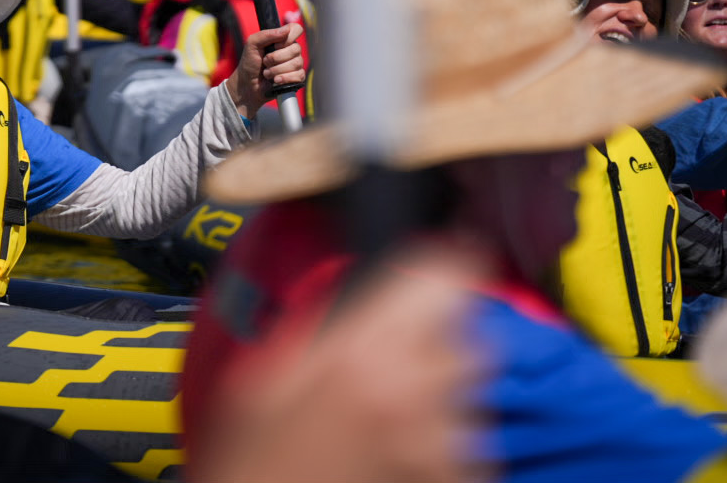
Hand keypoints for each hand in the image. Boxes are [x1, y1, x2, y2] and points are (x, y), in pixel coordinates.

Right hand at [195, 251, 482, 482]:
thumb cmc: (255, 465)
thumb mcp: (265, 380)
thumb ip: (323, 329)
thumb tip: (361, 297)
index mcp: (365, 357)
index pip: (447, 275)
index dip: (440, 265)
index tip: (433, 271)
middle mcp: (420, 399)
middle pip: (471, 337)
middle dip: (437, 341)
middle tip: (391, 360)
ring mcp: (446, 450)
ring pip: (468, 394)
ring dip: (437, 397)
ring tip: (380, 421)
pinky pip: (466, 444)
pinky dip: (438, 442)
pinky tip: (390, 453)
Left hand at [224, 23, 304, 118]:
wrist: (247, 84)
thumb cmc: (249, 62)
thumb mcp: (252, 44)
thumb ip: (267, 34)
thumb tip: (287, 30)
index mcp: (281, 39)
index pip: (296, 29)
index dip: (289, 37)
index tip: (275, 45)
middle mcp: (290, 50)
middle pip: (296, 49)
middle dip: (276, 57)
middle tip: (265, 61)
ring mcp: (295, 64)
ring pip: (297, 63)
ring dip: (277, 69)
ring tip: (267, 73)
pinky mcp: (296, 77)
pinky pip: (298, 75)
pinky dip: (284, 78)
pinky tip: (275, 80)